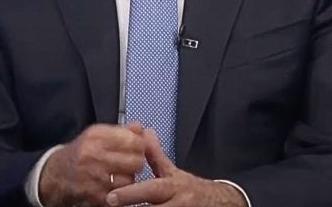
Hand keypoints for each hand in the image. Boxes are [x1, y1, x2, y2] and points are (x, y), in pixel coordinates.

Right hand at [40, 122, 146, 206]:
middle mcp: (93, 154)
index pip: (133, 140)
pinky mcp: (93, 194)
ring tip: (121, 176)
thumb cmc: (80, 154)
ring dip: (129, 180)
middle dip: (137, 163)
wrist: (55, 174)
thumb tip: (140, 128)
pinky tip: (114, 187)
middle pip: (135, 161)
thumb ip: (120, 131)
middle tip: (131, 164)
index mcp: (96, 136)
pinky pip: (119, 194)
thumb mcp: (96, 135)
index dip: (140, 145)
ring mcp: (93, 175)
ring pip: (130, 180)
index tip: (138, 148)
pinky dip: (120, 192)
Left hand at [105, 129, 246, 206]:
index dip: (131, 194)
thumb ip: (156, 156)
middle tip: (111, 204)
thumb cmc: (191, 190)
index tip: (111, 196)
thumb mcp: (174, 172)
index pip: (151, 190)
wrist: (220, 203)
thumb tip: (145, 133)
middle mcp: (178, 203)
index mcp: (173, 187)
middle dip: (132, 205)